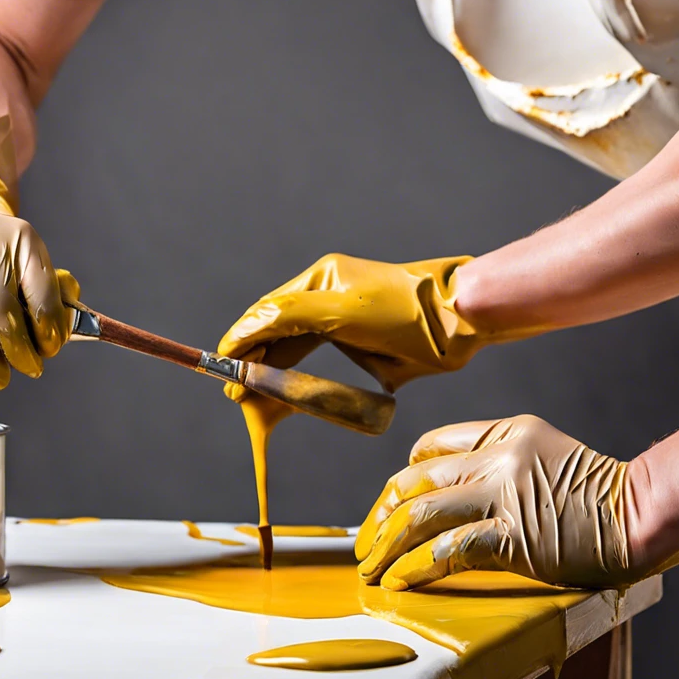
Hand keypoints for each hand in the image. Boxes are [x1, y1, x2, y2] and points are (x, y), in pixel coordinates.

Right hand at [217, 253, 480, 395]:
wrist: (456, 324)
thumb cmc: (402, 311)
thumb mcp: (340, 311)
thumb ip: (289, 317)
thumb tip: (245, 328)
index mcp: (320, 281)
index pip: (267, 311)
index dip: (242, 338)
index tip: (222, 366)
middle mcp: (326, 298)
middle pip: (276, 331)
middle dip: (253, 361)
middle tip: (236, 393)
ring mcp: (342, 321)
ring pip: (294, 349)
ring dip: (271, 373)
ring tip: (250, 398)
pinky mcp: (360, 346)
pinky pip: (317, 362)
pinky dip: (296, 379)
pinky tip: (282, 395)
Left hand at [355, 415, 640, 589]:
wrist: (644, 513)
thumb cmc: (601, 497)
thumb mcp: (547, 458)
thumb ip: (504, 468)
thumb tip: (456, 498)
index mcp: (506, 433)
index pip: (433, 445)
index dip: (402, 476)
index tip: (387, 505)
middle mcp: (499, 458)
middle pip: (416, 479)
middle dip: (380, 515)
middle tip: (365, 544)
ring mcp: (506, 494)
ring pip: (422, 513)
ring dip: (388, 544)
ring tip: (373, 569)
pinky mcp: (515, 536)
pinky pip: (450, 550)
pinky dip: (418, 567)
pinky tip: (402, 581)